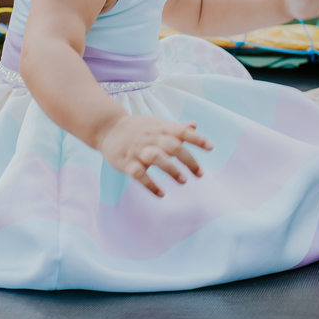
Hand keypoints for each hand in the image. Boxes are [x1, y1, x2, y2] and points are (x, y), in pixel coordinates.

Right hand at [96, 115, 211, 196]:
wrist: (107, 128)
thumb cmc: (136, 128)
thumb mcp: (156, 124)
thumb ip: (175, 127)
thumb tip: (195, 125)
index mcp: (160, 128)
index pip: (181, 131)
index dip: (196, 138)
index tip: (211, 147)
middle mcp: (150, 138)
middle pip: (172, 146)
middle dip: (188, 160)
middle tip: (200, 174)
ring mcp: (137, 150)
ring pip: (156, 158)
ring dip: (171, 170)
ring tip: (183, 181)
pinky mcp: (125, 162)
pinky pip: (138, 174)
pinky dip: (150, 185)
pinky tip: (161, 194)